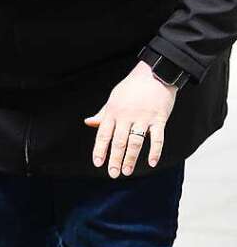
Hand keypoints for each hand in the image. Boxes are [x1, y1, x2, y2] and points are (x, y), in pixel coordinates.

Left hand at [85, 61, 176, 177]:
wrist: (155, 73)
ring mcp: (143, 118)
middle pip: (118, 142)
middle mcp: (126, 116)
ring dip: (130, 158)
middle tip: (113, 173)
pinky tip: (151, 162)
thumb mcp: (113, 98)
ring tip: (127, 171)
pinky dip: (154, 151)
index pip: (103, 134)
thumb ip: (102, 114)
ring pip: (135, 142)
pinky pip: (157, 138)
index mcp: (113, 112)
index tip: (98, 163)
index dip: (100, 149)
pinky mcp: (159, 118)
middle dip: (115, 159)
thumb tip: (88, 122)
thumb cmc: (132, 87)